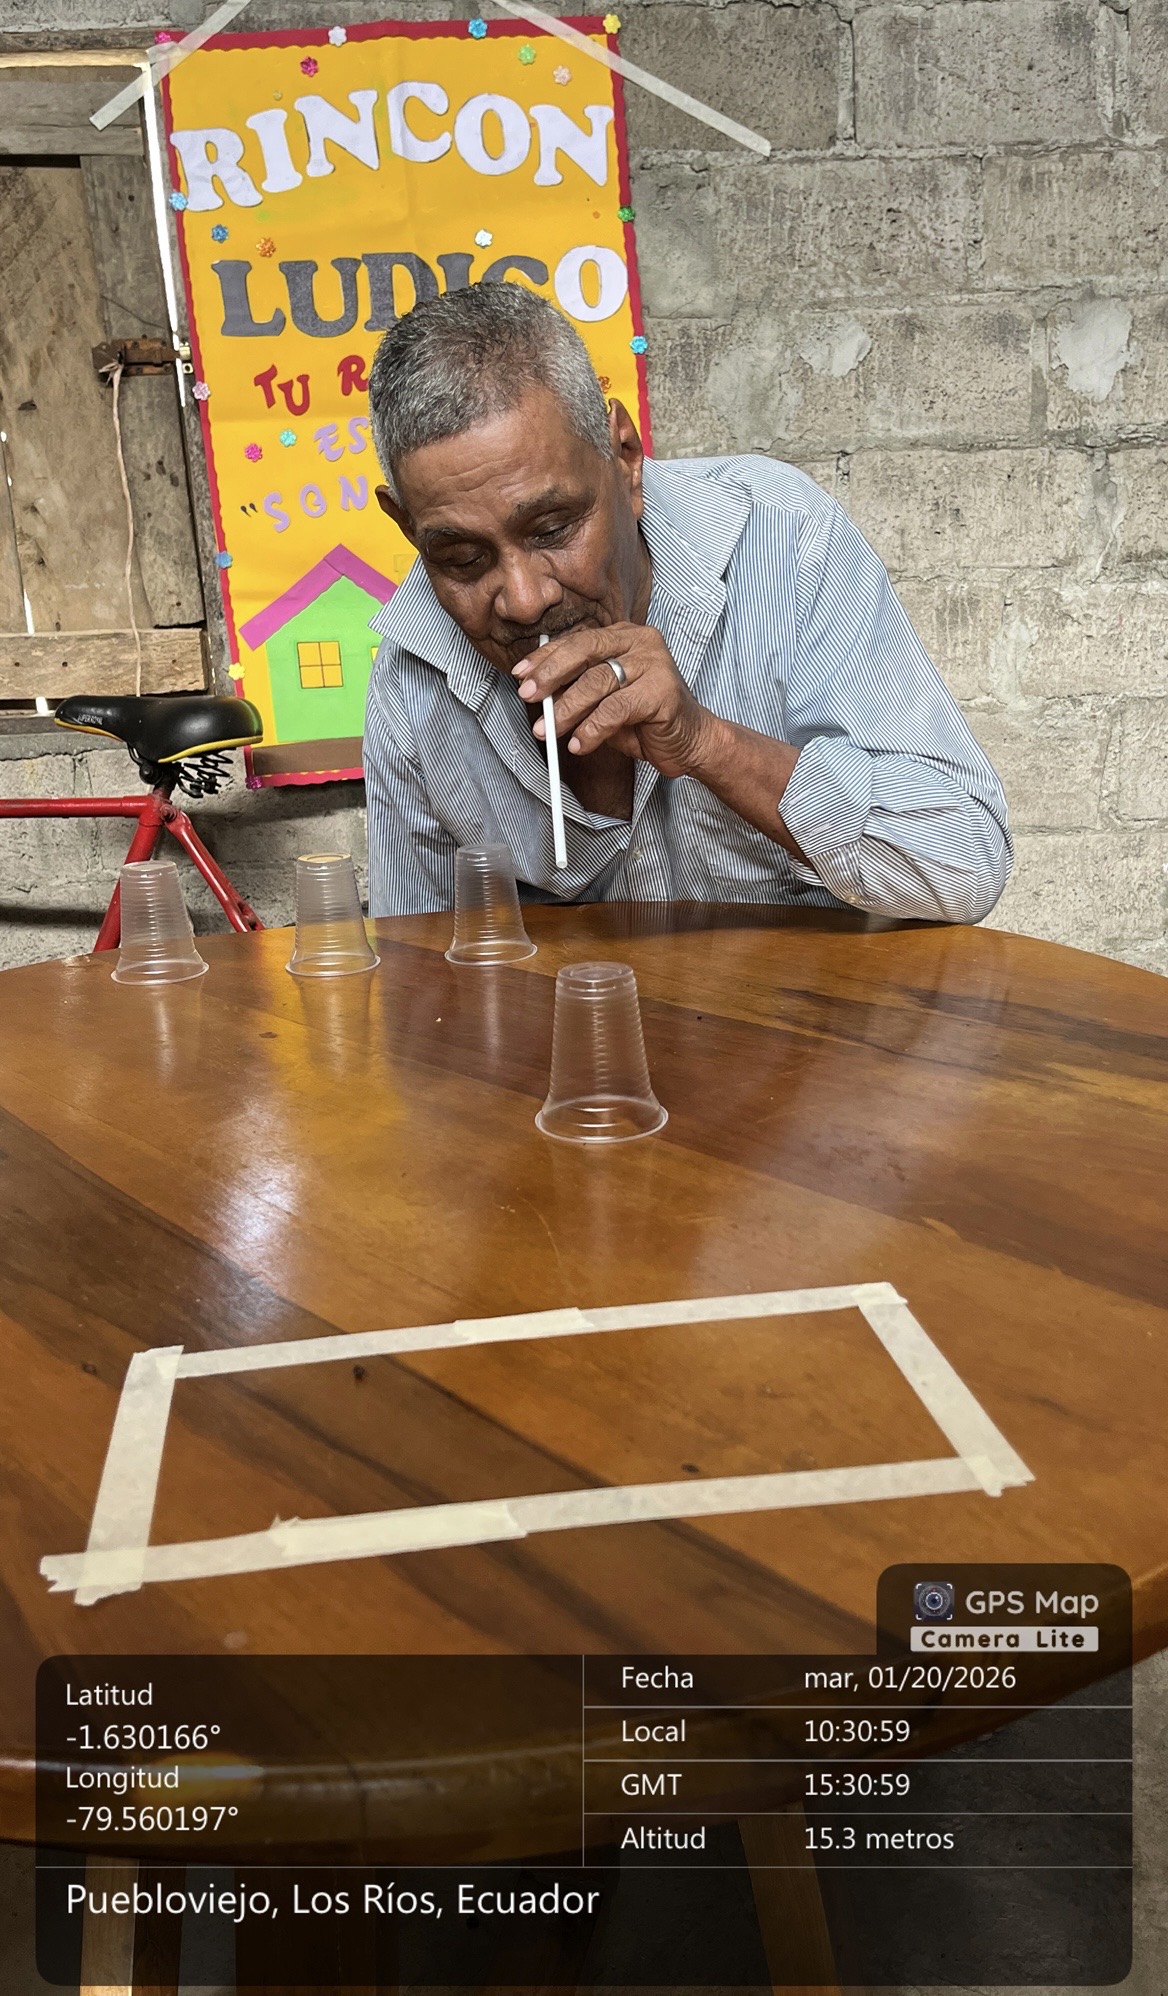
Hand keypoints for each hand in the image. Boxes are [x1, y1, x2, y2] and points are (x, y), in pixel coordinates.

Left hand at [513, 624, 714, 778]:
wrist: (691, 742)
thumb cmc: (646, 720)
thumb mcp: (604, 700)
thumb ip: (577, 689)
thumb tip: (537, 690)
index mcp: (624, 636)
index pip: (578, 641)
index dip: (546, 657)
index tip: (521, 675)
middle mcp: (641, 642)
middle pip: (585, 651)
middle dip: (551, 675)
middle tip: (529, 696)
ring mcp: (655, 663)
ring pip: (597, 682)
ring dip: (567, 709)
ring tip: (550, 730)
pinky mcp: (663, 691)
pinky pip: (615, 709)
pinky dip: (592, 729)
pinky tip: (580, 744)